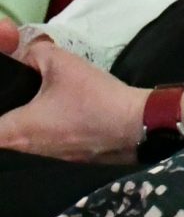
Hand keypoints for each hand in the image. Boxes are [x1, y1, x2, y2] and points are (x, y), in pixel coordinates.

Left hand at [0, 37, 149, 162]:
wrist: (138, 125)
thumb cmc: (94, 98)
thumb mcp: (62, 63)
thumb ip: (34, 53)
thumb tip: (25, 52)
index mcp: (13, 132)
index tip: (9, 95)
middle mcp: (22, 153)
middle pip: (5, 133)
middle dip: (12, 115)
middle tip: (28, 95)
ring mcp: (45, 162)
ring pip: (24, 142)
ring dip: (30, 126)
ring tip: (48, 105)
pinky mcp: (65, 164)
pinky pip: (45, 148)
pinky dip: (50, 135)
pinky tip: (67, 119)